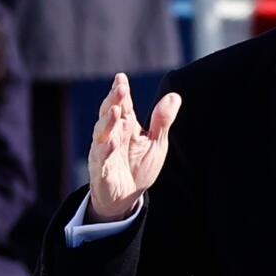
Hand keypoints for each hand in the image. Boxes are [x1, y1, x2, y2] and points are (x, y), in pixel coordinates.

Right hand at [87, 73, 180, 222]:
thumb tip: (175, 96)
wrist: (127, 197)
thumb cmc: (139, 166)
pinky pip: (101, 160)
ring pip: (101, 134)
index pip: (122, 105)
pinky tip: (111, 142)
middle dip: (113, 101)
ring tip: (116, 111)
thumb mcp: (156, 142)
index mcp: (125, 127)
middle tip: (120, 89)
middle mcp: (111, 136)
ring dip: (107, 122)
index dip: (120, 92)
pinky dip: (105, 151)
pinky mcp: (101, 171)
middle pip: (109, 114)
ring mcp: (103, 152)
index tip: (121, 78)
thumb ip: (162, 120)